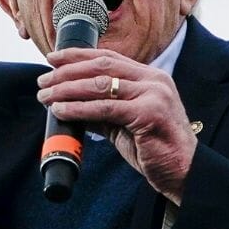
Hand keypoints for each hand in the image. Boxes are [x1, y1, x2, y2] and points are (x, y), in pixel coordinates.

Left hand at [36, 48, 197, 204]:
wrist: (184, 173)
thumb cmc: (156, 150)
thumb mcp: (126, 123)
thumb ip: (103, 110)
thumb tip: (69, 104)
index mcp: (151, 77)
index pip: (109, 57)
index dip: (78, 55)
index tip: (53, 57)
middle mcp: (154, 81)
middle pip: (101, 66)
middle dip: (67, 71)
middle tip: (43, 80)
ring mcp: (154, 95)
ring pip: (100, 84)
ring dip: (67, 89)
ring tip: (46, 95)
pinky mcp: (149, 114)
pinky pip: (105, 108)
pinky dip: (79, 108)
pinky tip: (61, 110)